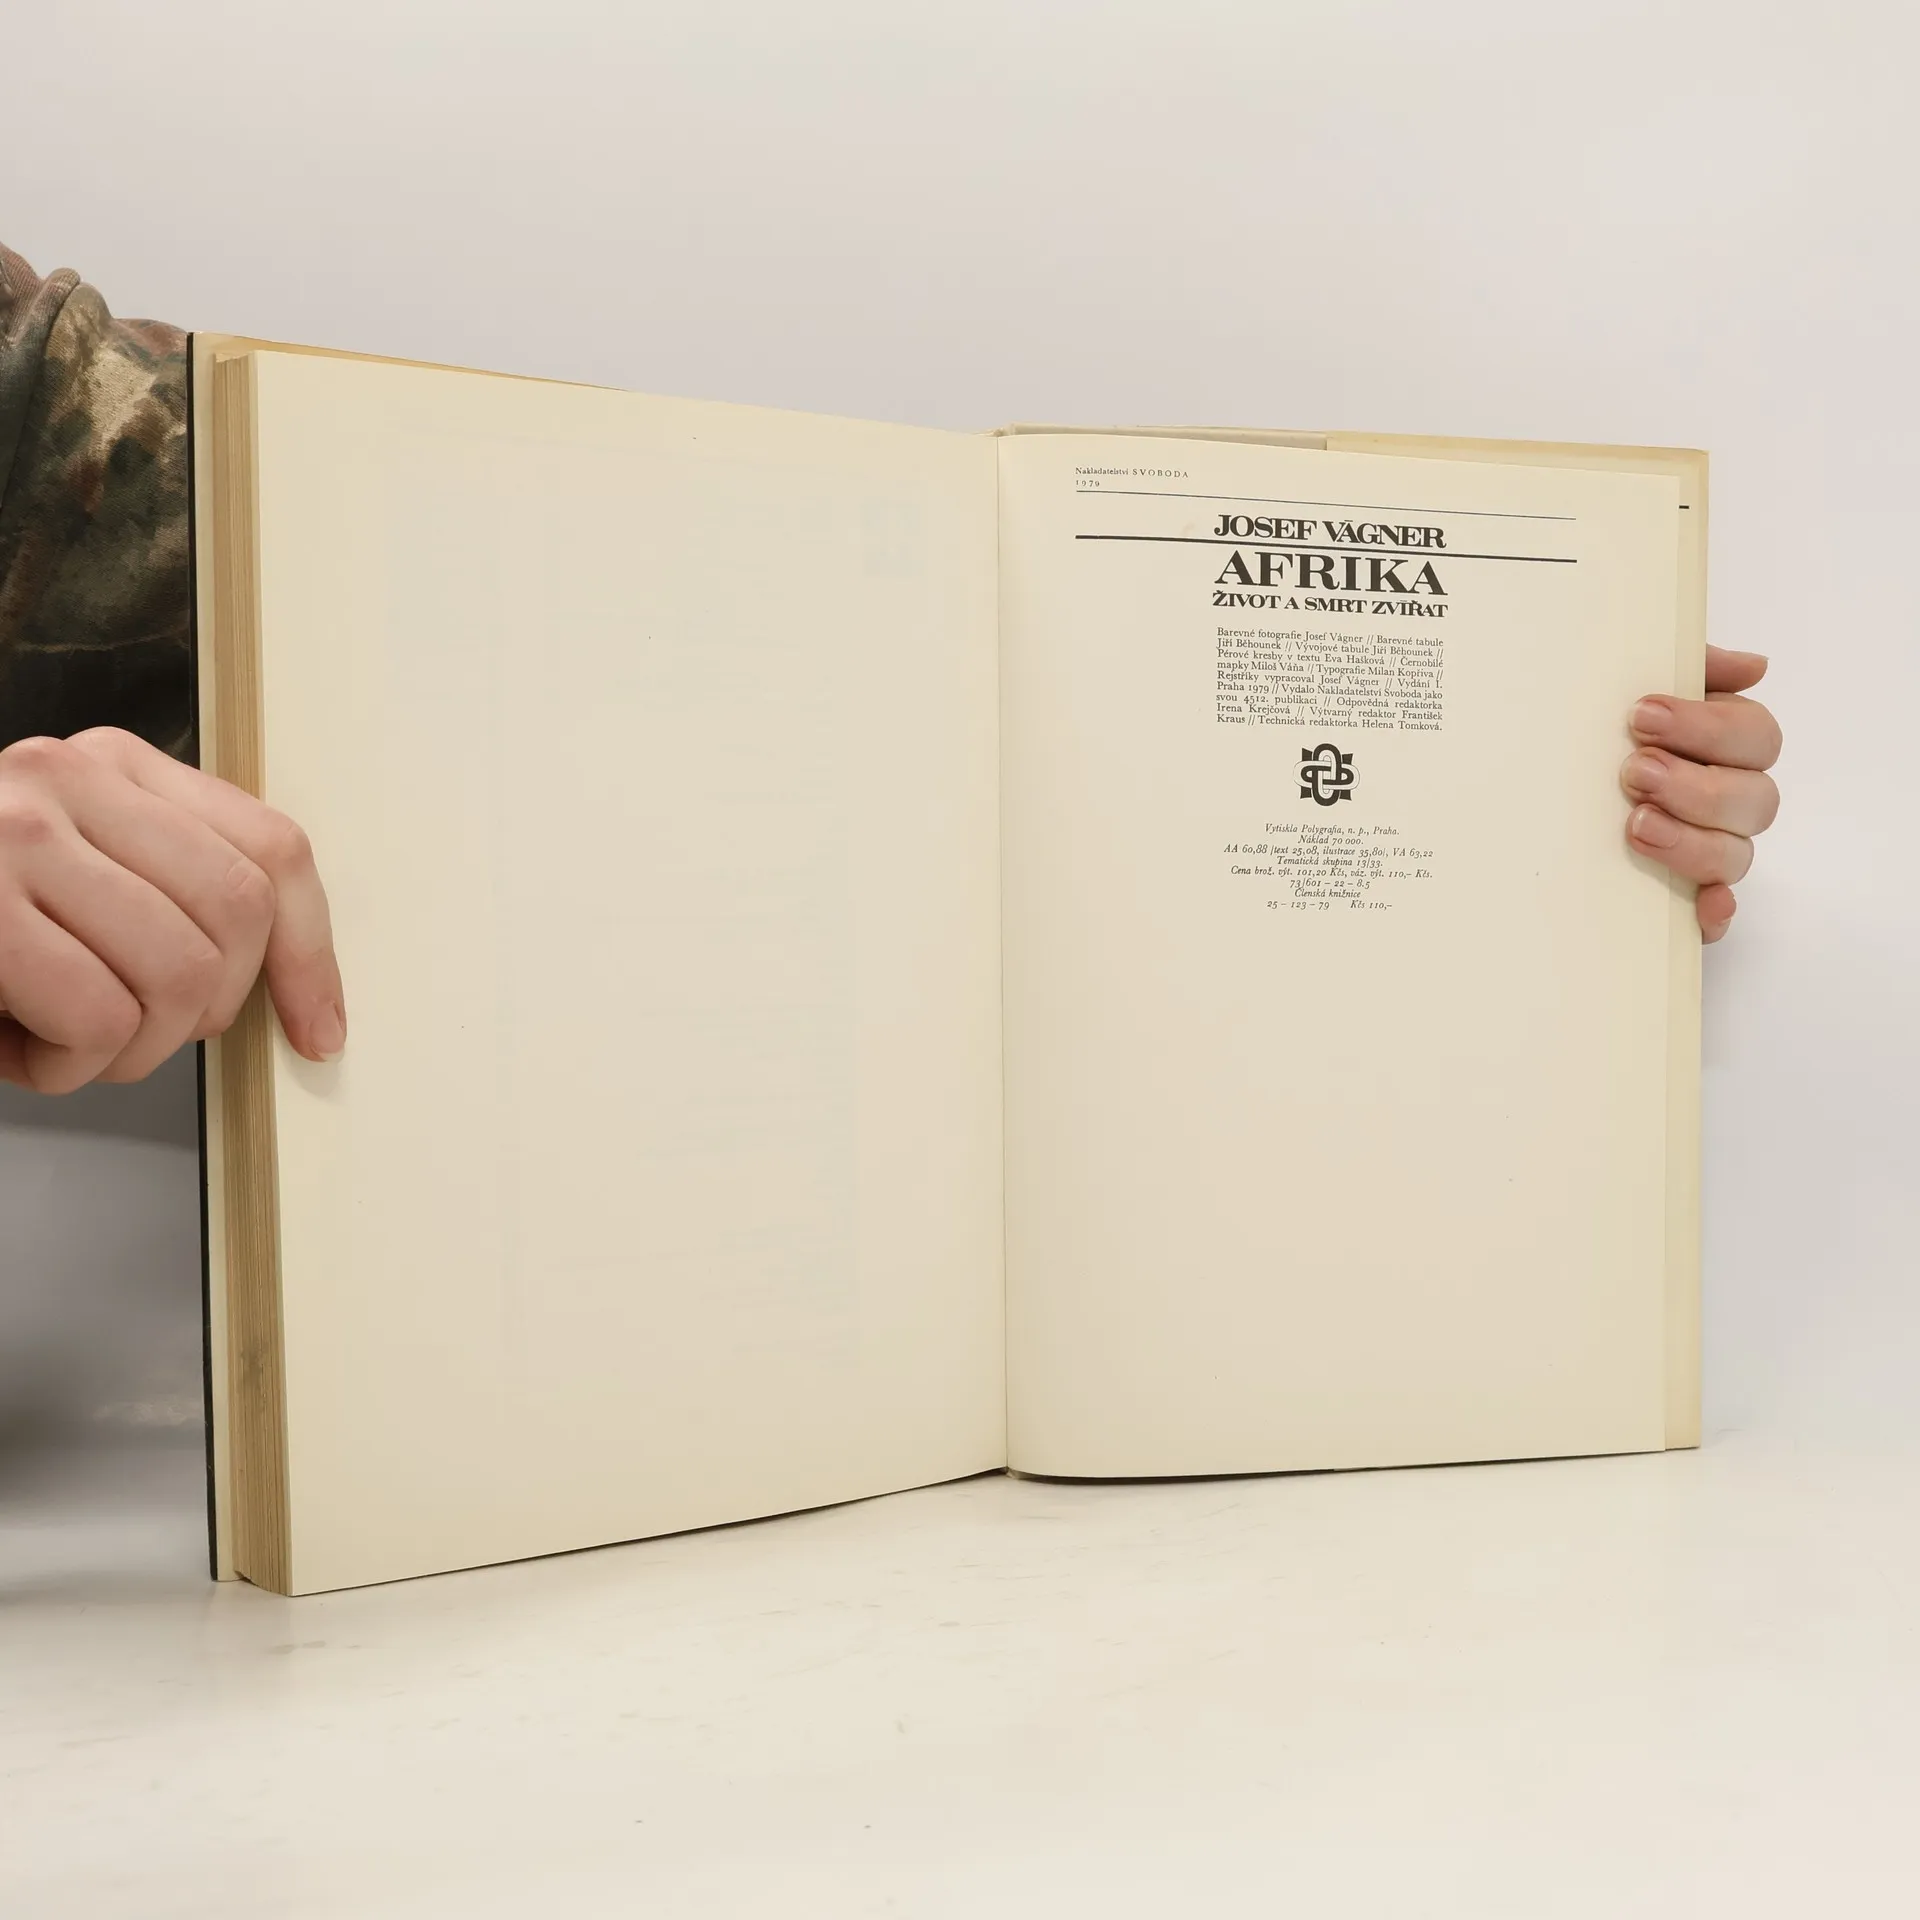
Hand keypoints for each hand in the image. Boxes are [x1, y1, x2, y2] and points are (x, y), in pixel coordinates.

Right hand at [0, 728, 343, 1092]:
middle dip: (206, 1012)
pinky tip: (19, 1051)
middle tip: (135, 1035)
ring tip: (65, 1042)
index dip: (311, 954)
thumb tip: (299, 995)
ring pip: (178, 978)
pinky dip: (69, 1070)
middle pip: (236, 918)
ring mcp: (13, 834)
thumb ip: (173, 897)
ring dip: (133, 1051)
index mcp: (113, 765)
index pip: (272, 850)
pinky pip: (98, 1019)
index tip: (319, 1031)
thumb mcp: (82, 888)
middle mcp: (66, 777)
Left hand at [1622, 646, 1780, 942]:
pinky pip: (1715, 916)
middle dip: (1696, 785)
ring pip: (1735, 855)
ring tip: (1635, 824)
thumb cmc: (1601, 738)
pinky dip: (1713, 911)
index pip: (1755, 736)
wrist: (1531, 800)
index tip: (1639, 715)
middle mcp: (1727, 801)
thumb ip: (1691, 668)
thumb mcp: (1630, 690)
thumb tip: (1754, 666)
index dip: (1707, 727)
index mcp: (1725, 747)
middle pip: (1754, 798)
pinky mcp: (1683, 901)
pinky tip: (1703, 904)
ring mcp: (1709, 853)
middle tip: (1633, 771)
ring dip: (1691, 841)